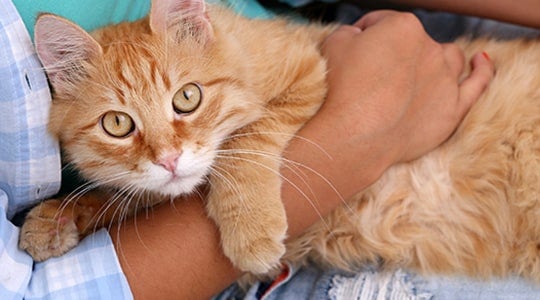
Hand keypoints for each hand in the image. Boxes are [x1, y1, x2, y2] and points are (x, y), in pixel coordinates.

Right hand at [283, 11, 493, 208]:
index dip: (362, 35)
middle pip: (412, 42)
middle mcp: (430, 48)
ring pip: (448, 58)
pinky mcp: (453, 108)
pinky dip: (482, 70)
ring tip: (420, 70)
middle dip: (394, 52)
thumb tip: (358, 37)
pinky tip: (480, 61)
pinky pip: (477, 83)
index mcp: (402, 28)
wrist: (356, 136)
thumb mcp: (334, 44)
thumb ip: (350, 32)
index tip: (352, 50)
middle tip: (373, 72)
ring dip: (434, 59)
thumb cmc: (342, 89)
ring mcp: (445, 79)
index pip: (380, 22)